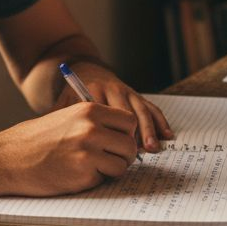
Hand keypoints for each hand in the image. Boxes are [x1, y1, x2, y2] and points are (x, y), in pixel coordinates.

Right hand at [0, 101, 138, 195]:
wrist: (8, 158)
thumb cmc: (35, 139)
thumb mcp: (67, 117)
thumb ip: (94, 122)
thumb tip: (124, 135)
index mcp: (89, 110)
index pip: (129, 121)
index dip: (126, 134)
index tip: (117, 143)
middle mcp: (91, 128)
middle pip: (130, 144)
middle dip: (123, 155)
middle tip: (109, 160)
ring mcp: (88, 152)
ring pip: (122, 165)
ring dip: (112, 170)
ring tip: (92, 168)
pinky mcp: (83, 174)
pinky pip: (105, 179)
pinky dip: (95, 180)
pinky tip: (76, 175)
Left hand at [53, 61, 174, 151]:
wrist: (85, 71)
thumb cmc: (71, 96)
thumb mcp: (63, 105)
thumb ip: (61, 120)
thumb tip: (59, 145)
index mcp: (93, 92)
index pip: (105, 116)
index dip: (110, 135)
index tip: (111, 152)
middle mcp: (113, 89)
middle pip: (126, 114)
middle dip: (132, 135)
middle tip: (134, 154)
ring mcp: (127, 91)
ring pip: (141, 111)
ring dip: (149, 131)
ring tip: (153, 148)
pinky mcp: (137, 95)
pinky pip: (151, 107)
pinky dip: (160, 121)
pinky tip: (167, 135)